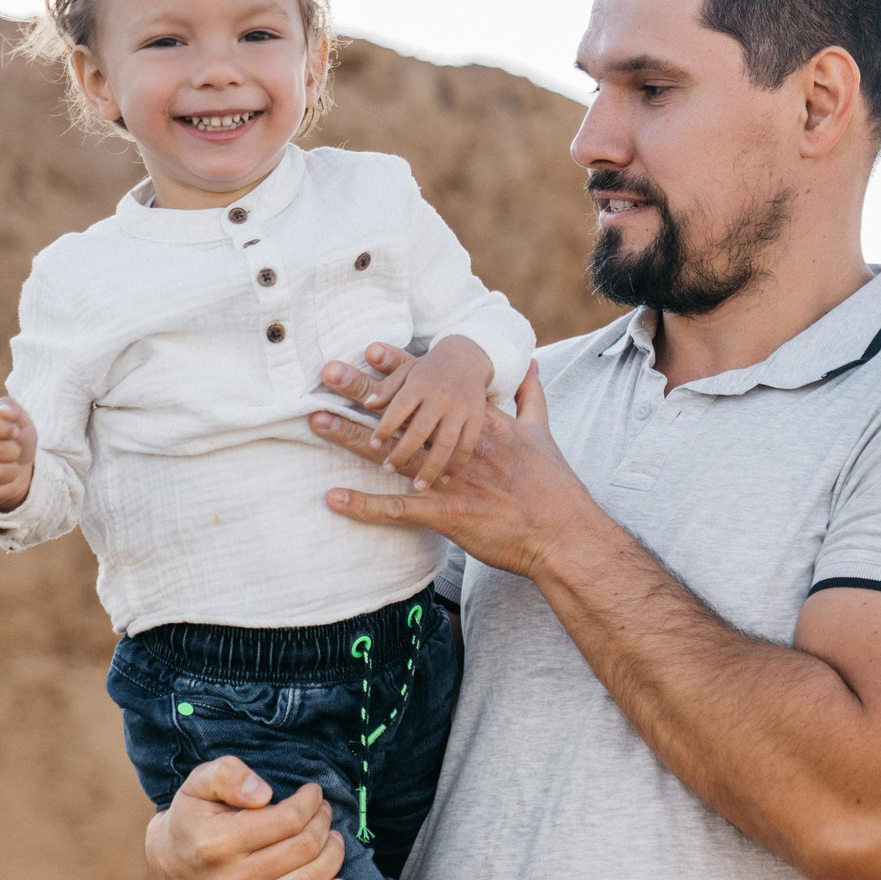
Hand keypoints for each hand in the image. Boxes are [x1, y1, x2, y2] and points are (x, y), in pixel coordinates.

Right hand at [0, 397, 36, 510]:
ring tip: (13, 466)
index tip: (15, 431)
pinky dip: (10, 488)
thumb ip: (12, 410)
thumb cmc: (18, 439)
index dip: (3, 427)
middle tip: (16, 451)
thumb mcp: (21, 420)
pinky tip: (9, 481)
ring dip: (13, 471)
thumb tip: (3, 412)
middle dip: (14, 452)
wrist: (21, 466)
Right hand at [142, 756, 348, 879]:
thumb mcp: (198, 784)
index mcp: (216, 844)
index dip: (310, 802)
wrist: (168, 867)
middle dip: (323, 824)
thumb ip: (228, 775)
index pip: (288, 821)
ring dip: (333, 856)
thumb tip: (264, 795)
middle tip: (324, 812)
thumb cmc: (192, 818)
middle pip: (304, 850)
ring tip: (332, 838)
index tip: (313, 792)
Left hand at [311, 360, 612, 581]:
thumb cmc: (554, 486)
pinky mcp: (446, 513)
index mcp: (480, 423)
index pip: (434, 389)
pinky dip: (364, 505)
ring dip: (351, 438)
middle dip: (361, 394)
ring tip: (316, 422)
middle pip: (402, 414)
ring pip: (391, 453)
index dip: (400, 368)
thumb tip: (532, 365)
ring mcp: (450, 478)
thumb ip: (531, 398)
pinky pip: (397, 509)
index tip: (371, 347)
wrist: (564, 532)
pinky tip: (333, 498)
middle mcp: (458, 444)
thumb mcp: (542, 434)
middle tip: (326, 376)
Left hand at [327, 336, 491, 491]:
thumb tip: (367, 404)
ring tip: (418, 485)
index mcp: (420, 383)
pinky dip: (457, 464)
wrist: (467, 357)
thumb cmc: (428, 369)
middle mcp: (441, 396)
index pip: (399, 408)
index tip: (374, 445)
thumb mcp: (406, 371)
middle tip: (389, 468)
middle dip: (403, 452)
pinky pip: (468, 445)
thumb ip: (387, 388)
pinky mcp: (477, 418)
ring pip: (445, 443)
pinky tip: (445, 479)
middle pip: (420, 430)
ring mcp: (461, 409)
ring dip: (431, 466)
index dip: (385, 428)